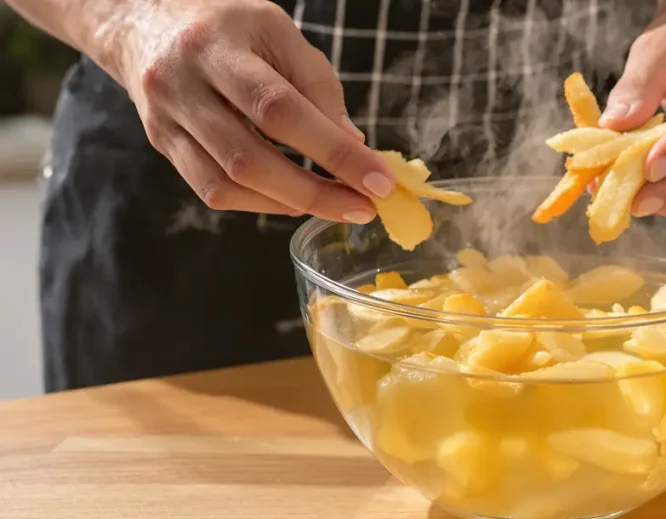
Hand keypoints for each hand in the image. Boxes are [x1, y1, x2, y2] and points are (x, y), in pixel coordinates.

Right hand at [91, 0, 391, 222]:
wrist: (142, 20)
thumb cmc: (225, 24)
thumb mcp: (276, 29)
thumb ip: (316, 83)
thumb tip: (353, 144)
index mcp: (216, 46)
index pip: (280, 110)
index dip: (334, 152)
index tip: (378, 180)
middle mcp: (182, 86)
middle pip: (251, 158)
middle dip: (316, 192)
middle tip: (364, 206)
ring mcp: (166, 120)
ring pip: (228, 184)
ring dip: (290, 203)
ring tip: (337, 205)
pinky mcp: (162, 145)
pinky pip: (212, 191)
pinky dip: (260, 203)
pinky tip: (293, 199)